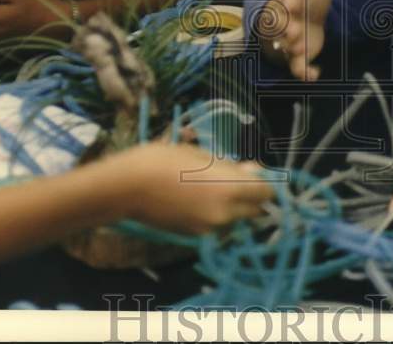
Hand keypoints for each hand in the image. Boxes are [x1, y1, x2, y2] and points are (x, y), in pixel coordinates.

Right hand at [105, 143, 273, 234]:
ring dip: (232, 207)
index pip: (266, 193)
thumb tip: (253, 172)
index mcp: (230, 189)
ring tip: (209, 186)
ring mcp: (208, 229)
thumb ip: (231, 168)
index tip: (254, 173)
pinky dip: (214, 214)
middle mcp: (224, 214)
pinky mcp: (193, 236)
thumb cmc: (164, 160)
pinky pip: (215, 225)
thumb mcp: (202, 155)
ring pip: (234, 219)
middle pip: (254, 210)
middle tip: (234, 179)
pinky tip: (196, 198)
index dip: (264, 183)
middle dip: (250, 197)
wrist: (127, 186)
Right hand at [257, 0, 331, 80]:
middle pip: (281, 27)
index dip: (288, 1)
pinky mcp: (299, 55)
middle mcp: (285, 21)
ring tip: (301, 52)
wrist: (310, 16)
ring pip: (287, 48)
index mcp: (287, 0)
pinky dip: (304, 73)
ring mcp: (291, 39)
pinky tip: (313, 76)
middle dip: (287, 30)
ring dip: (293, 51)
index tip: (294, 1)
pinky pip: (298, 67)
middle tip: (295, 33)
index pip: (284, 0)